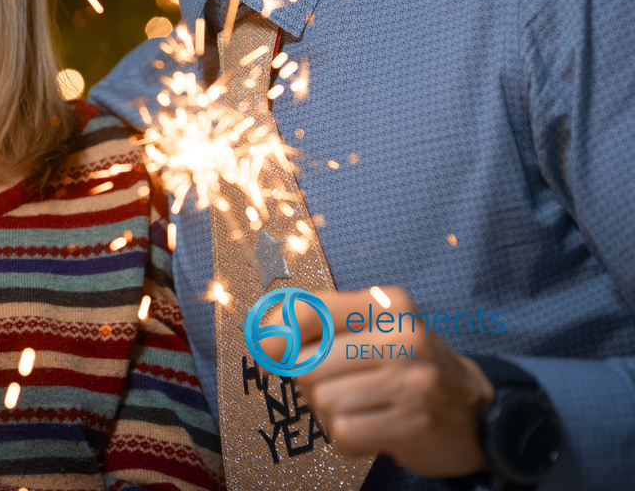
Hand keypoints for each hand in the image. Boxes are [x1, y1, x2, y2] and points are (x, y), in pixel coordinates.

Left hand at [283, 287, 492, 476]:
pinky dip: (348, 439)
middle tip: (342, 388)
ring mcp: (413, 382)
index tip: (272, 353)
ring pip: (323, 402)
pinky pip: (343, 434)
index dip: (276, 337)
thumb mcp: (377, 330)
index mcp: (389, 304)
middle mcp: (404, 337)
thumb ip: (322, 325)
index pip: (306, 311)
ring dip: (332, 414)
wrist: (480, 414)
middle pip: (307, 366)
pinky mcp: (414, 424)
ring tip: (363, 408)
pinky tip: (373, 430)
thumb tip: (263, 342)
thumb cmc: (410, 368)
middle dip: (311, 384)